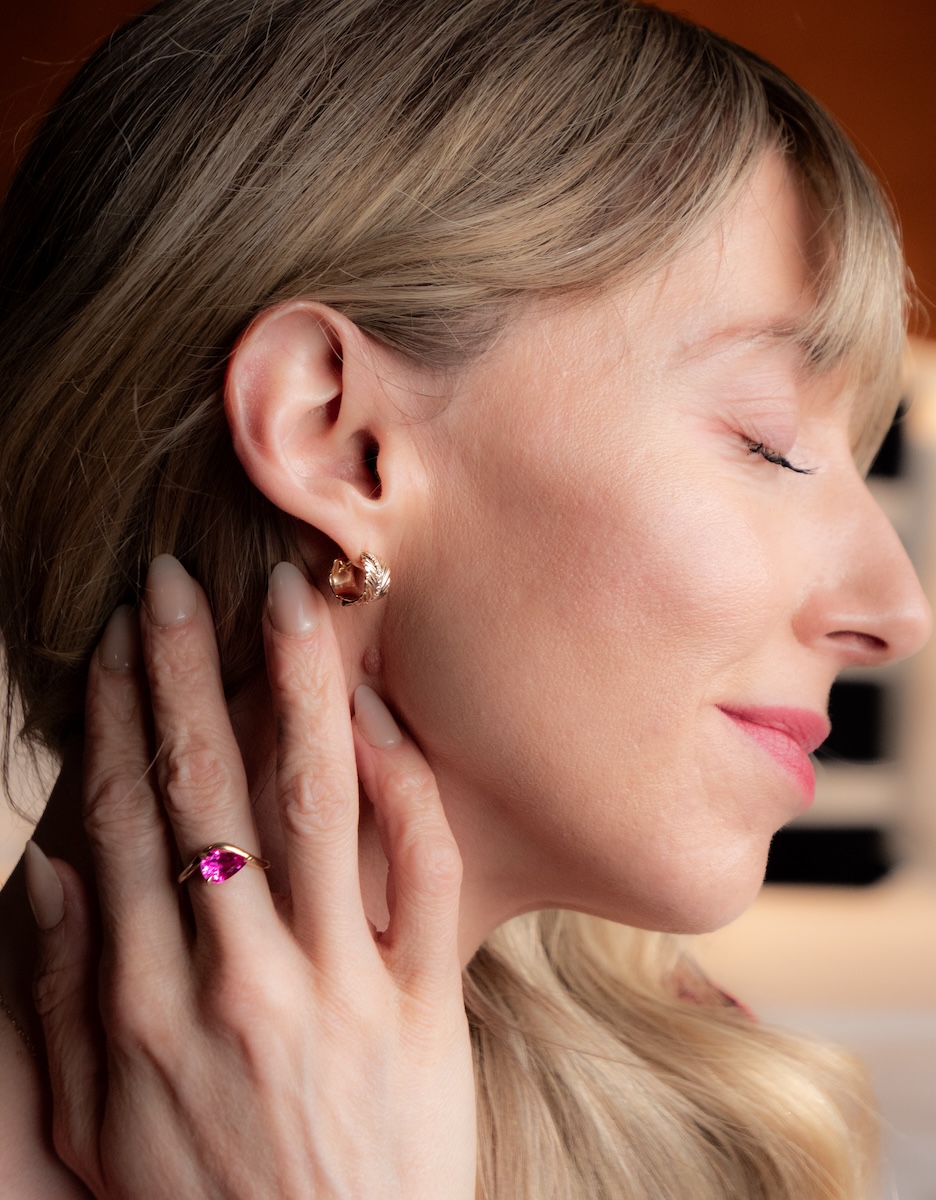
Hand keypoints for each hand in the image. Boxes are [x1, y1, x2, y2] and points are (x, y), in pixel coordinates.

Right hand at [31, 556, 475, 1198]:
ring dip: (297, 689)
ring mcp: (337, 986)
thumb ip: (62, 994)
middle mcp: (235, 978)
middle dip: (186, 671)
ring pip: (316, 802)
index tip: (118, 643)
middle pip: (206, 789)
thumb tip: (46, 868)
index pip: (124, 820)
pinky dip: (403, 784)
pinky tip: (381, 715)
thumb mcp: (94, 1118)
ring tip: (289, 601)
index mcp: (143, 1003)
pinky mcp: (423, 1001)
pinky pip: (421, 869)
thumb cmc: (197, 1198)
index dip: (118, 718)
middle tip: (176, 582)